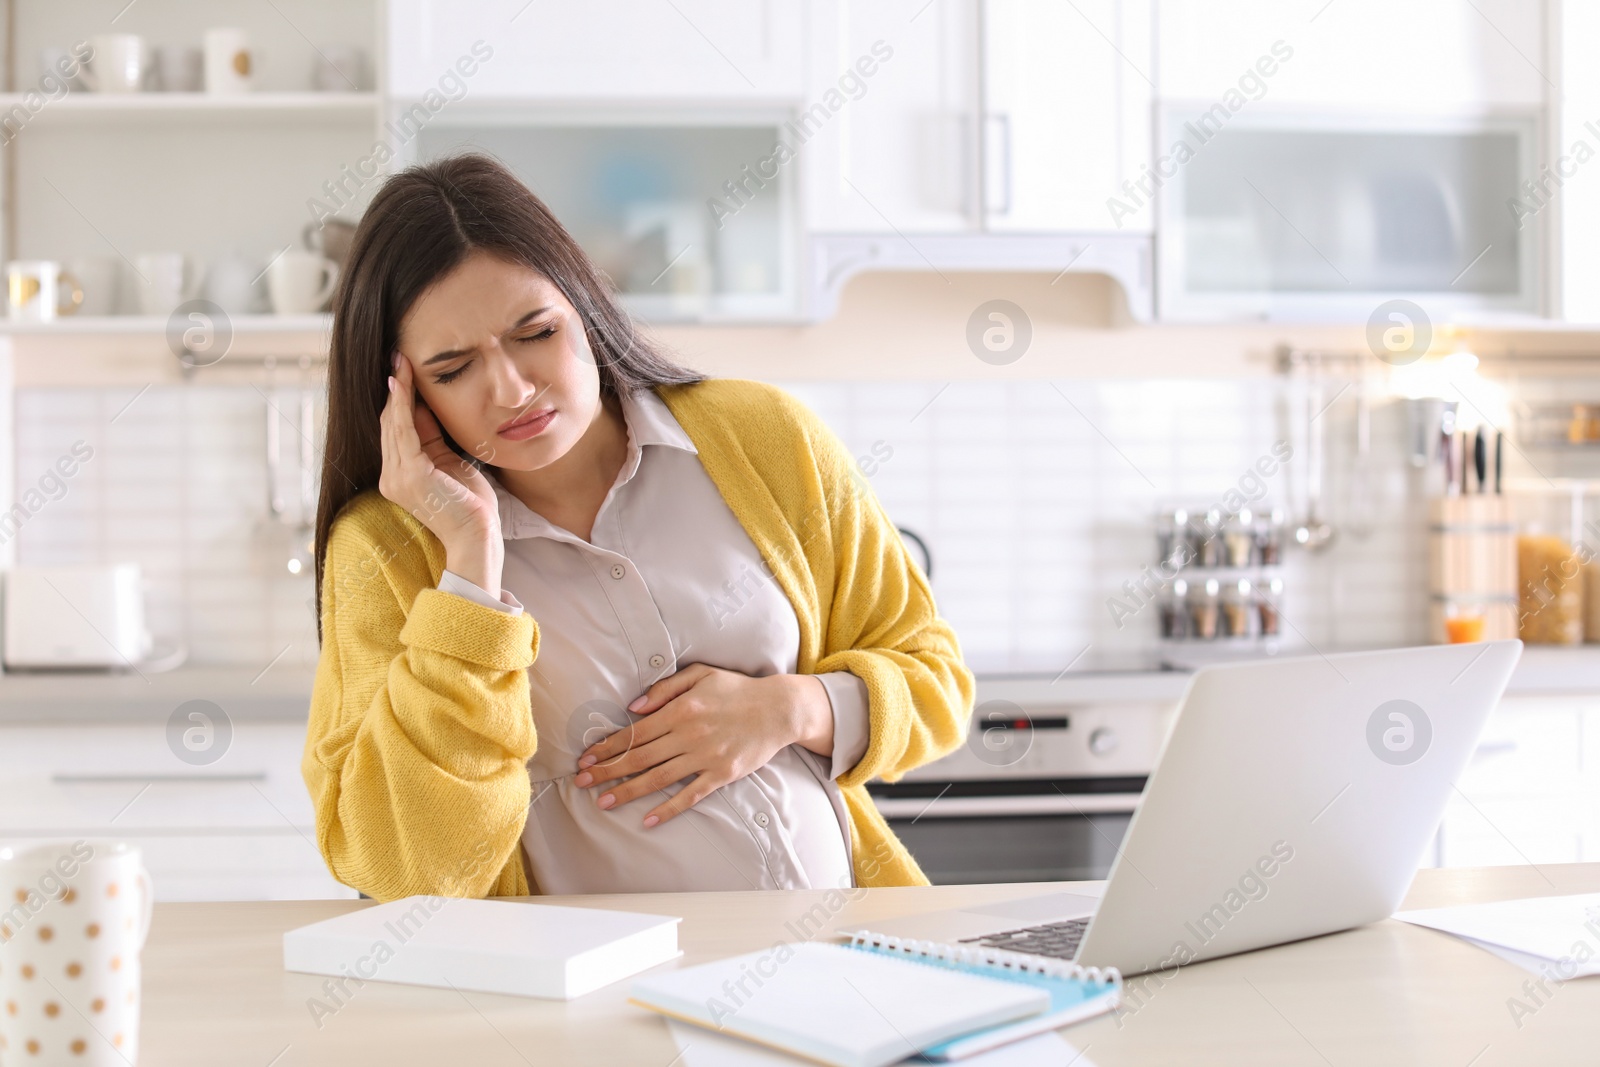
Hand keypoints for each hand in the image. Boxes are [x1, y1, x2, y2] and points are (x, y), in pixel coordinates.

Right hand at [378, 352, 502, 591]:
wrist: (478, 537)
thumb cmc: (471, 506)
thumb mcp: (451, 463)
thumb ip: (433, 439)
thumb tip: (424, 407)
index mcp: (401, 477)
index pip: (396, 431)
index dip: (399, 399)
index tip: (403, 371)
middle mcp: (391, 477)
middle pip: (390, 423)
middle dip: (395, 389)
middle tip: (399, 357)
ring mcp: (397, 477)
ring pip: (393, 423)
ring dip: (397, 390)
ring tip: (400, 362)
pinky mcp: (409, 475)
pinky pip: (403, 431)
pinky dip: (402, 404)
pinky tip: (402, 383)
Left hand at [573, 664, 833, 827]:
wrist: (779, 709)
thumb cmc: (737, 689)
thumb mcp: (701, 674)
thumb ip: (664, 688)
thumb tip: (633, 707)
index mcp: (680, 710)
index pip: (635, 732)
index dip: (608, 746)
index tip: (586, 757)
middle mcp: (689, 735)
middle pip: (639, 758)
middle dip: (607, 771)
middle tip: (582, 782)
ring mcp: (705, 757)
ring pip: (658, 778)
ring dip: (628, 791)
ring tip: (603, 802)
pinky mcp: (722, 774)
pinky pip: (690, 795)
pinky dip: (668, 809)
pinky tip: (648, 820)